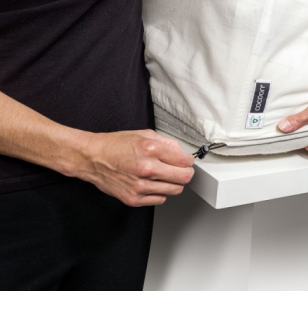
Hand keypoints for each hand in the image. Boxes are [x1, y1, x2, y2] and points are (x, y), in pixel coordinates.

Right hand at [74, 129, 194, 206]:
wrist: (92, 158)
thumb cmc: (115, 145)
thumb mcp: (143, 134)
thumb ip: (166, 143)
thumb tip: (181, 152)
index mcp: (151, 150)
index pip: (185, 161)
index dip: (188, 161)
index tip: (185, 161)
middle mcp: (146, 169)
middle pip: (184, 178)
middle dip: (185, 173)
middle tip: (179, 169)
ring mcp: (140, 186)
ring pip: (175, 190)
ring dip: (173, 183)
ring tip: (162, 175)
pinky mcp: (134, 199)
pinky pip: (160, 199)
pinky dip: (160, 192)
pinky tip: (151, 183)